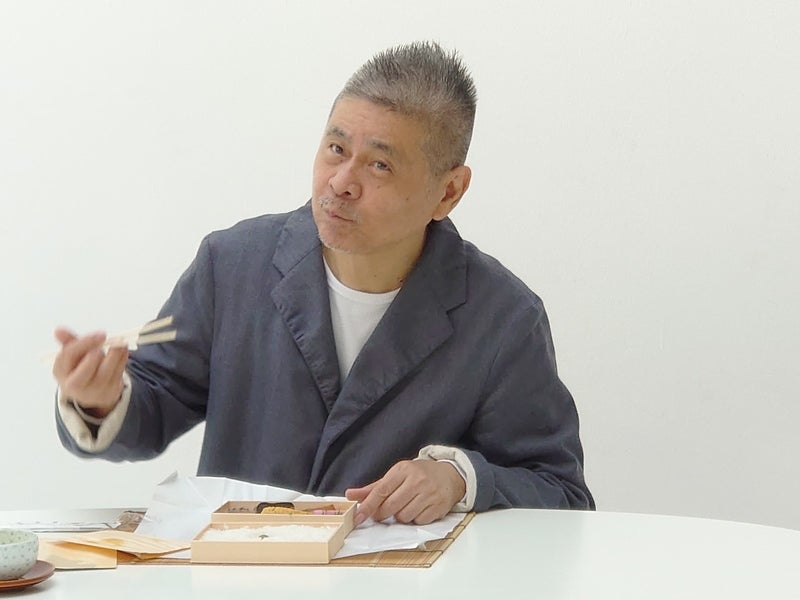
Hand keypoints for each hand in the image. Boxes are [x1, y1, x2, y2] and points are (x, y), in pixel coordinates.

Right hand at [52, 328, 128, 418]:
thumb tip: (58, 329)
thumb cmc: (79, 367)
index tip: (101, 334)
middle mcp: (75, 384)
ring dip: (115, 354)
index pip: (69, 355)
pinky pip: (118, 373)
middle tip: (106, 340)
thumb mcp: (72, 355)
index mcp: (61, 372)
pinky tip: (123, 348)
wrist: (91, 392)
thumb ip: (68, 341)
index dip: (84, 343)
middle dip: (96, 355)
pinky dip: (122, 359)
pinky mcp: (110, 391)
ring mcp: (93, 390)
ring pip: (105, 372)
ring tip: (120, 341)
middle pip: (85, 370)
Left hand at [345, 459, 465, 525]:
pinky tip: (419, 508)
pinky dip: (415, 518)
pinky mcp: (438, 507)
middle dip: (383, 513)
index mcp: (403, 470)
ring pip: (403, 517)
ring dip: (401, 516)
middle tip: (384, 511)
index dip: (368, 506)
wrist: (450, 475)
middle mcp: (417, 480)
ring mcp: (429, 494)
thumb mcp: (397, 475)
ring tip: (407, 505)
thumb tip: (351, 494)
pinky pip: (418, 521)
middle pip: (390, 506)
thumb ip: (373, 487)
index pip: (381, 490)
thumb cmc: (419, 475)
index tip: (358, 517)